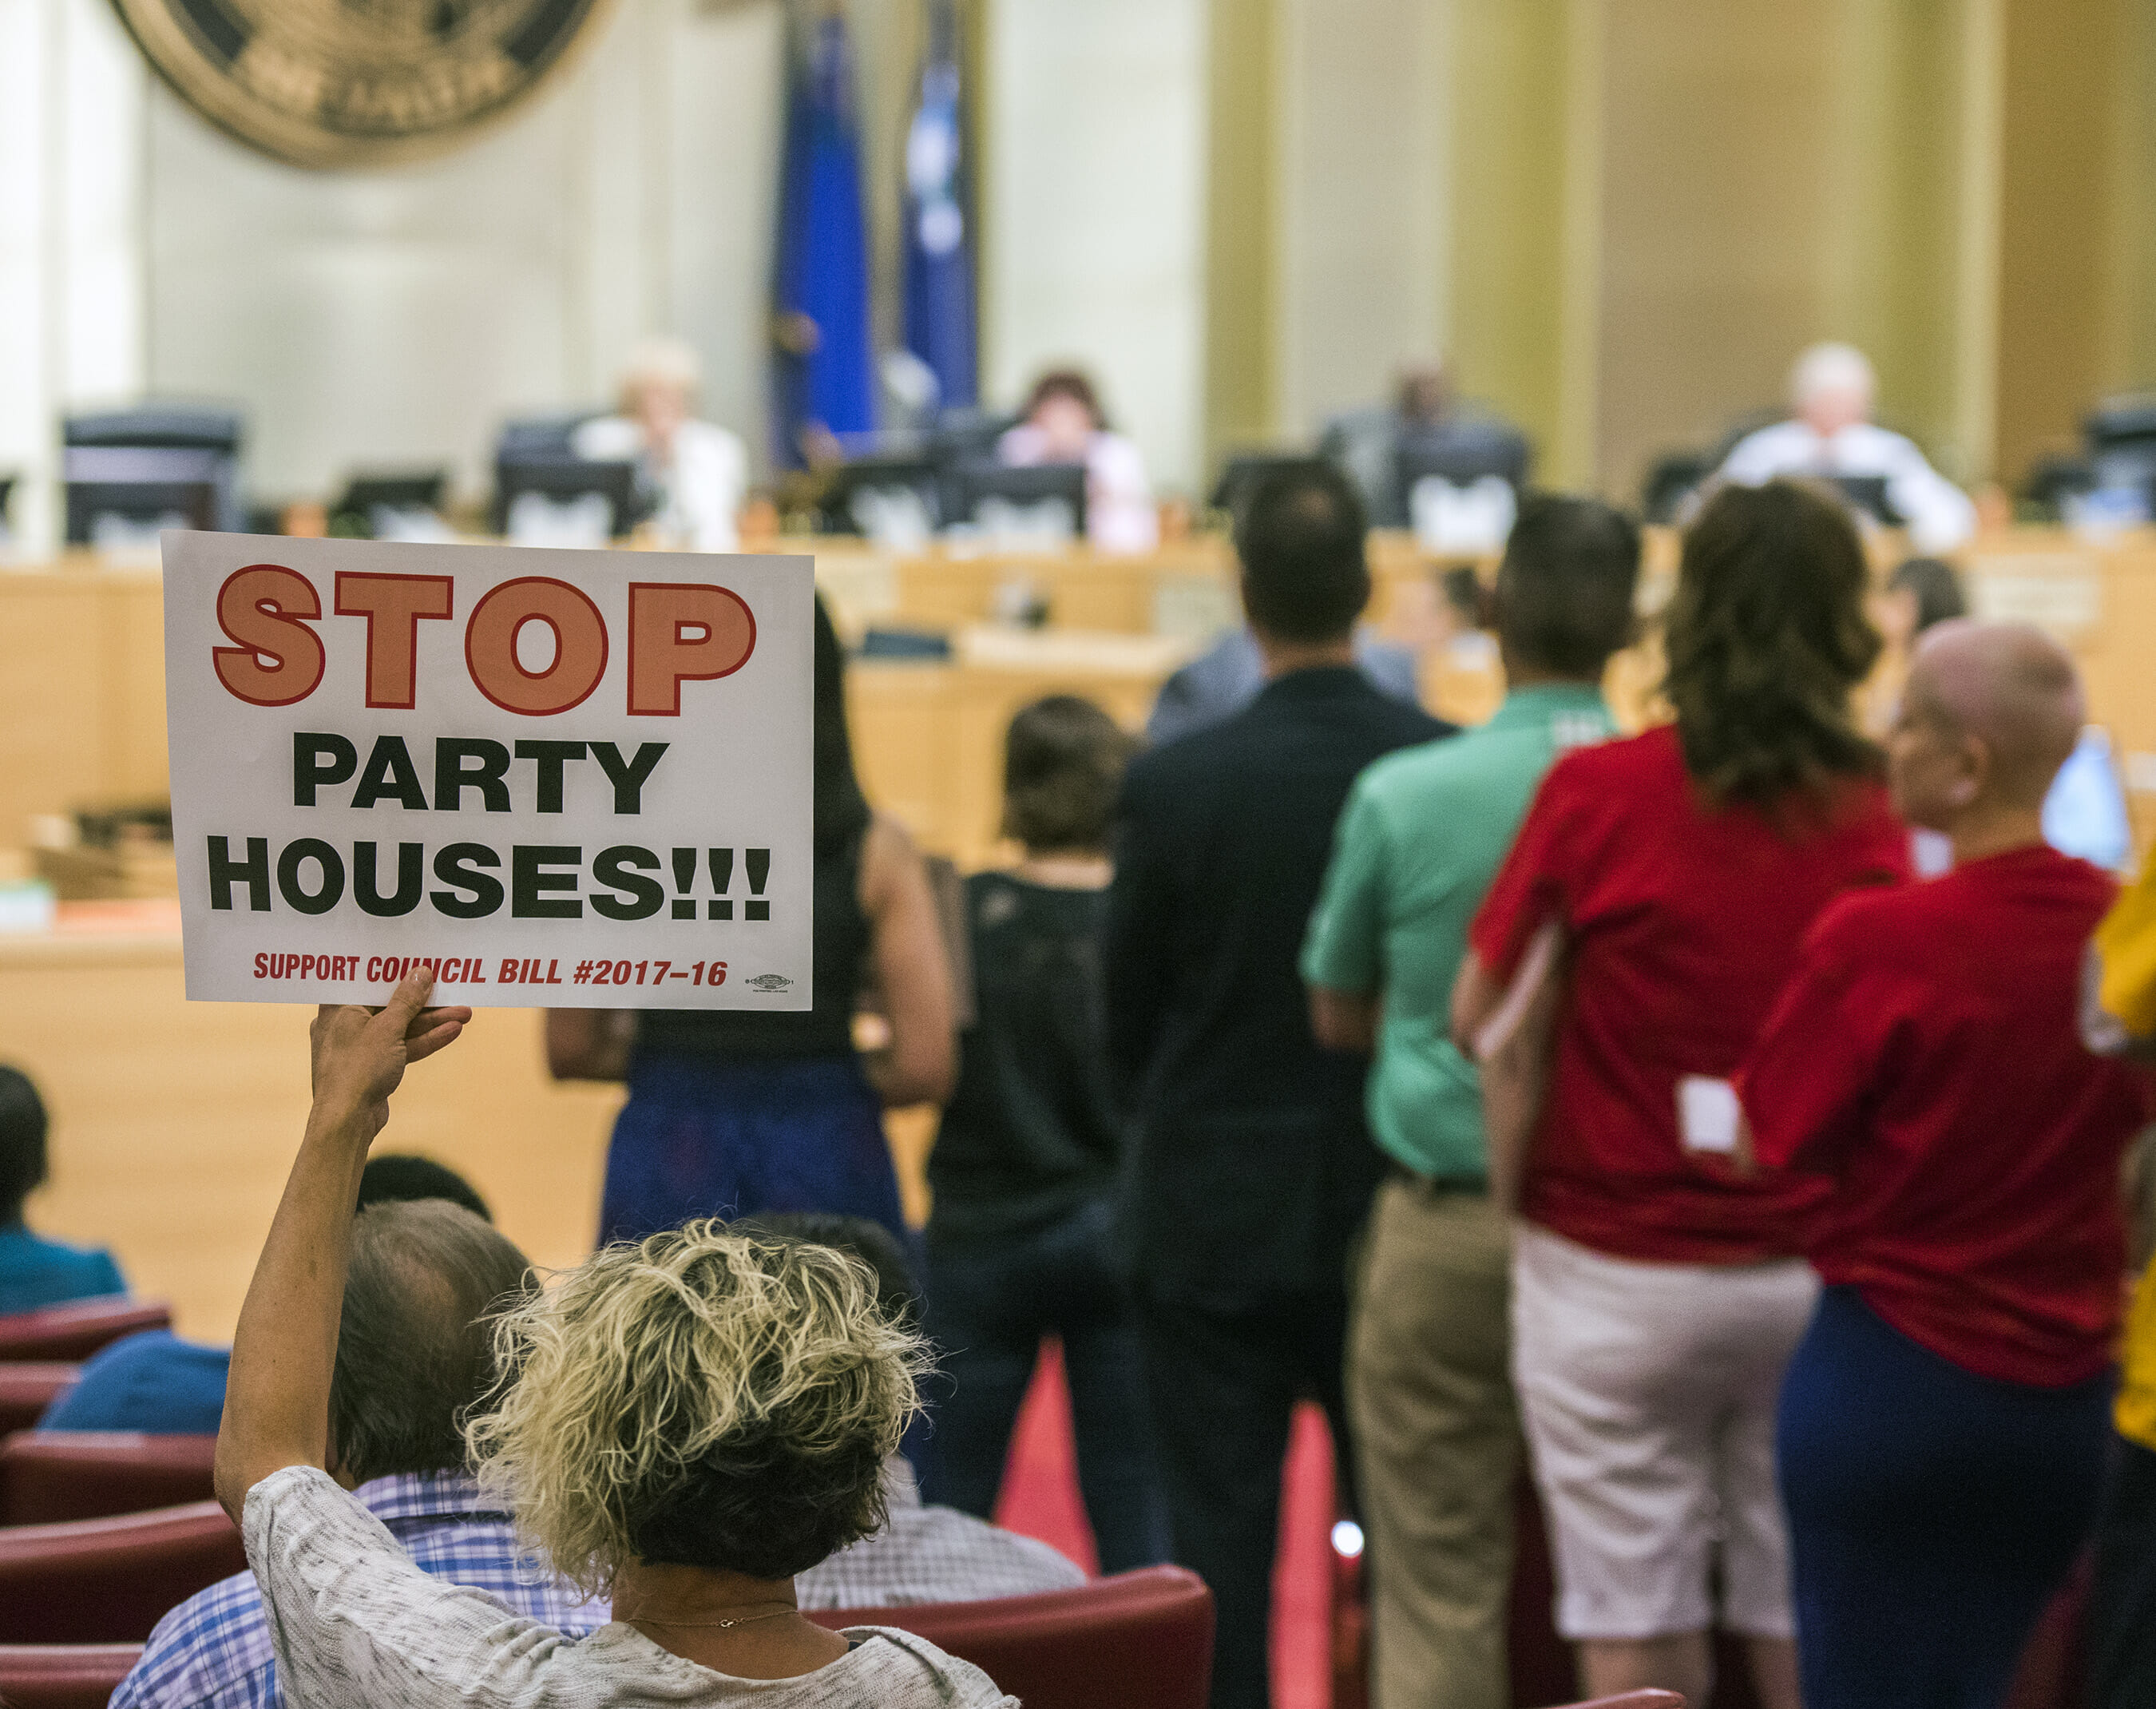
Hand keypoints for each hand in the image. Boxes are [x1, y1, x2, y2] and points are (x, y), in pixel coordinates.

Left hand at [307, 969, 470, 1140]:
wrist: (348, 1121)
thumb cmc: (357, 1070)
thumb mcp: (388, 1028)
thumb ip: (406, 1000)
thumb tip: (420, 973)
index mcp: (338, 1008)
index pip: (368, 980)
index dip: (395, 971)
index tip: (420, 963)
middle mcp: (346, 1024)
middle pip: (389, 1004)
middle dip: (424, 1000)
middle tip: (451, 989)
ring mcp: (362, 1047)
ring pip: (400, 1027)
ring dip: (431, 1021)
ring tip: (464, 1013)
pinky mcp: (374, 1066)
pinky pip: (402, 1046)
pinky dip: (424, 1040)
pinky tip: (451, 1032)